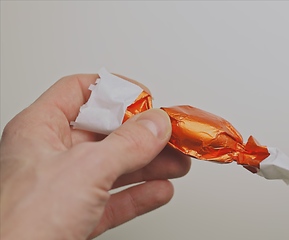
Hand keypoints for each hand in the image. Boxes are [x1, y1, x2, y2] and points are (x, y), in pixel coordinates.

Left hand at [0, 74, 190, 238]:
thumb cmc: (20, 223)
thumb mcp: (85, 169)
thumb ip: (126, 144)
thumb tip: (156, 124)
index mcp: (39, 130)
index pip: (79, 93)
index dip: (115, 92)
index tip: (146, 100)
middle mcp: (51, 156)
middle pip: (105, 133)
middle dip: (143, 136)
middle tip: (171, 136)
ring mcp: (64, 188)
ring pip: (114, 167)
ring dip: (149, 165)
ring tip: (177, 162)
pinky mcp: (75, 217)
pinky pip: (114, 199)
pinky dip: (139, 195)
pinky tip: (160, 190)